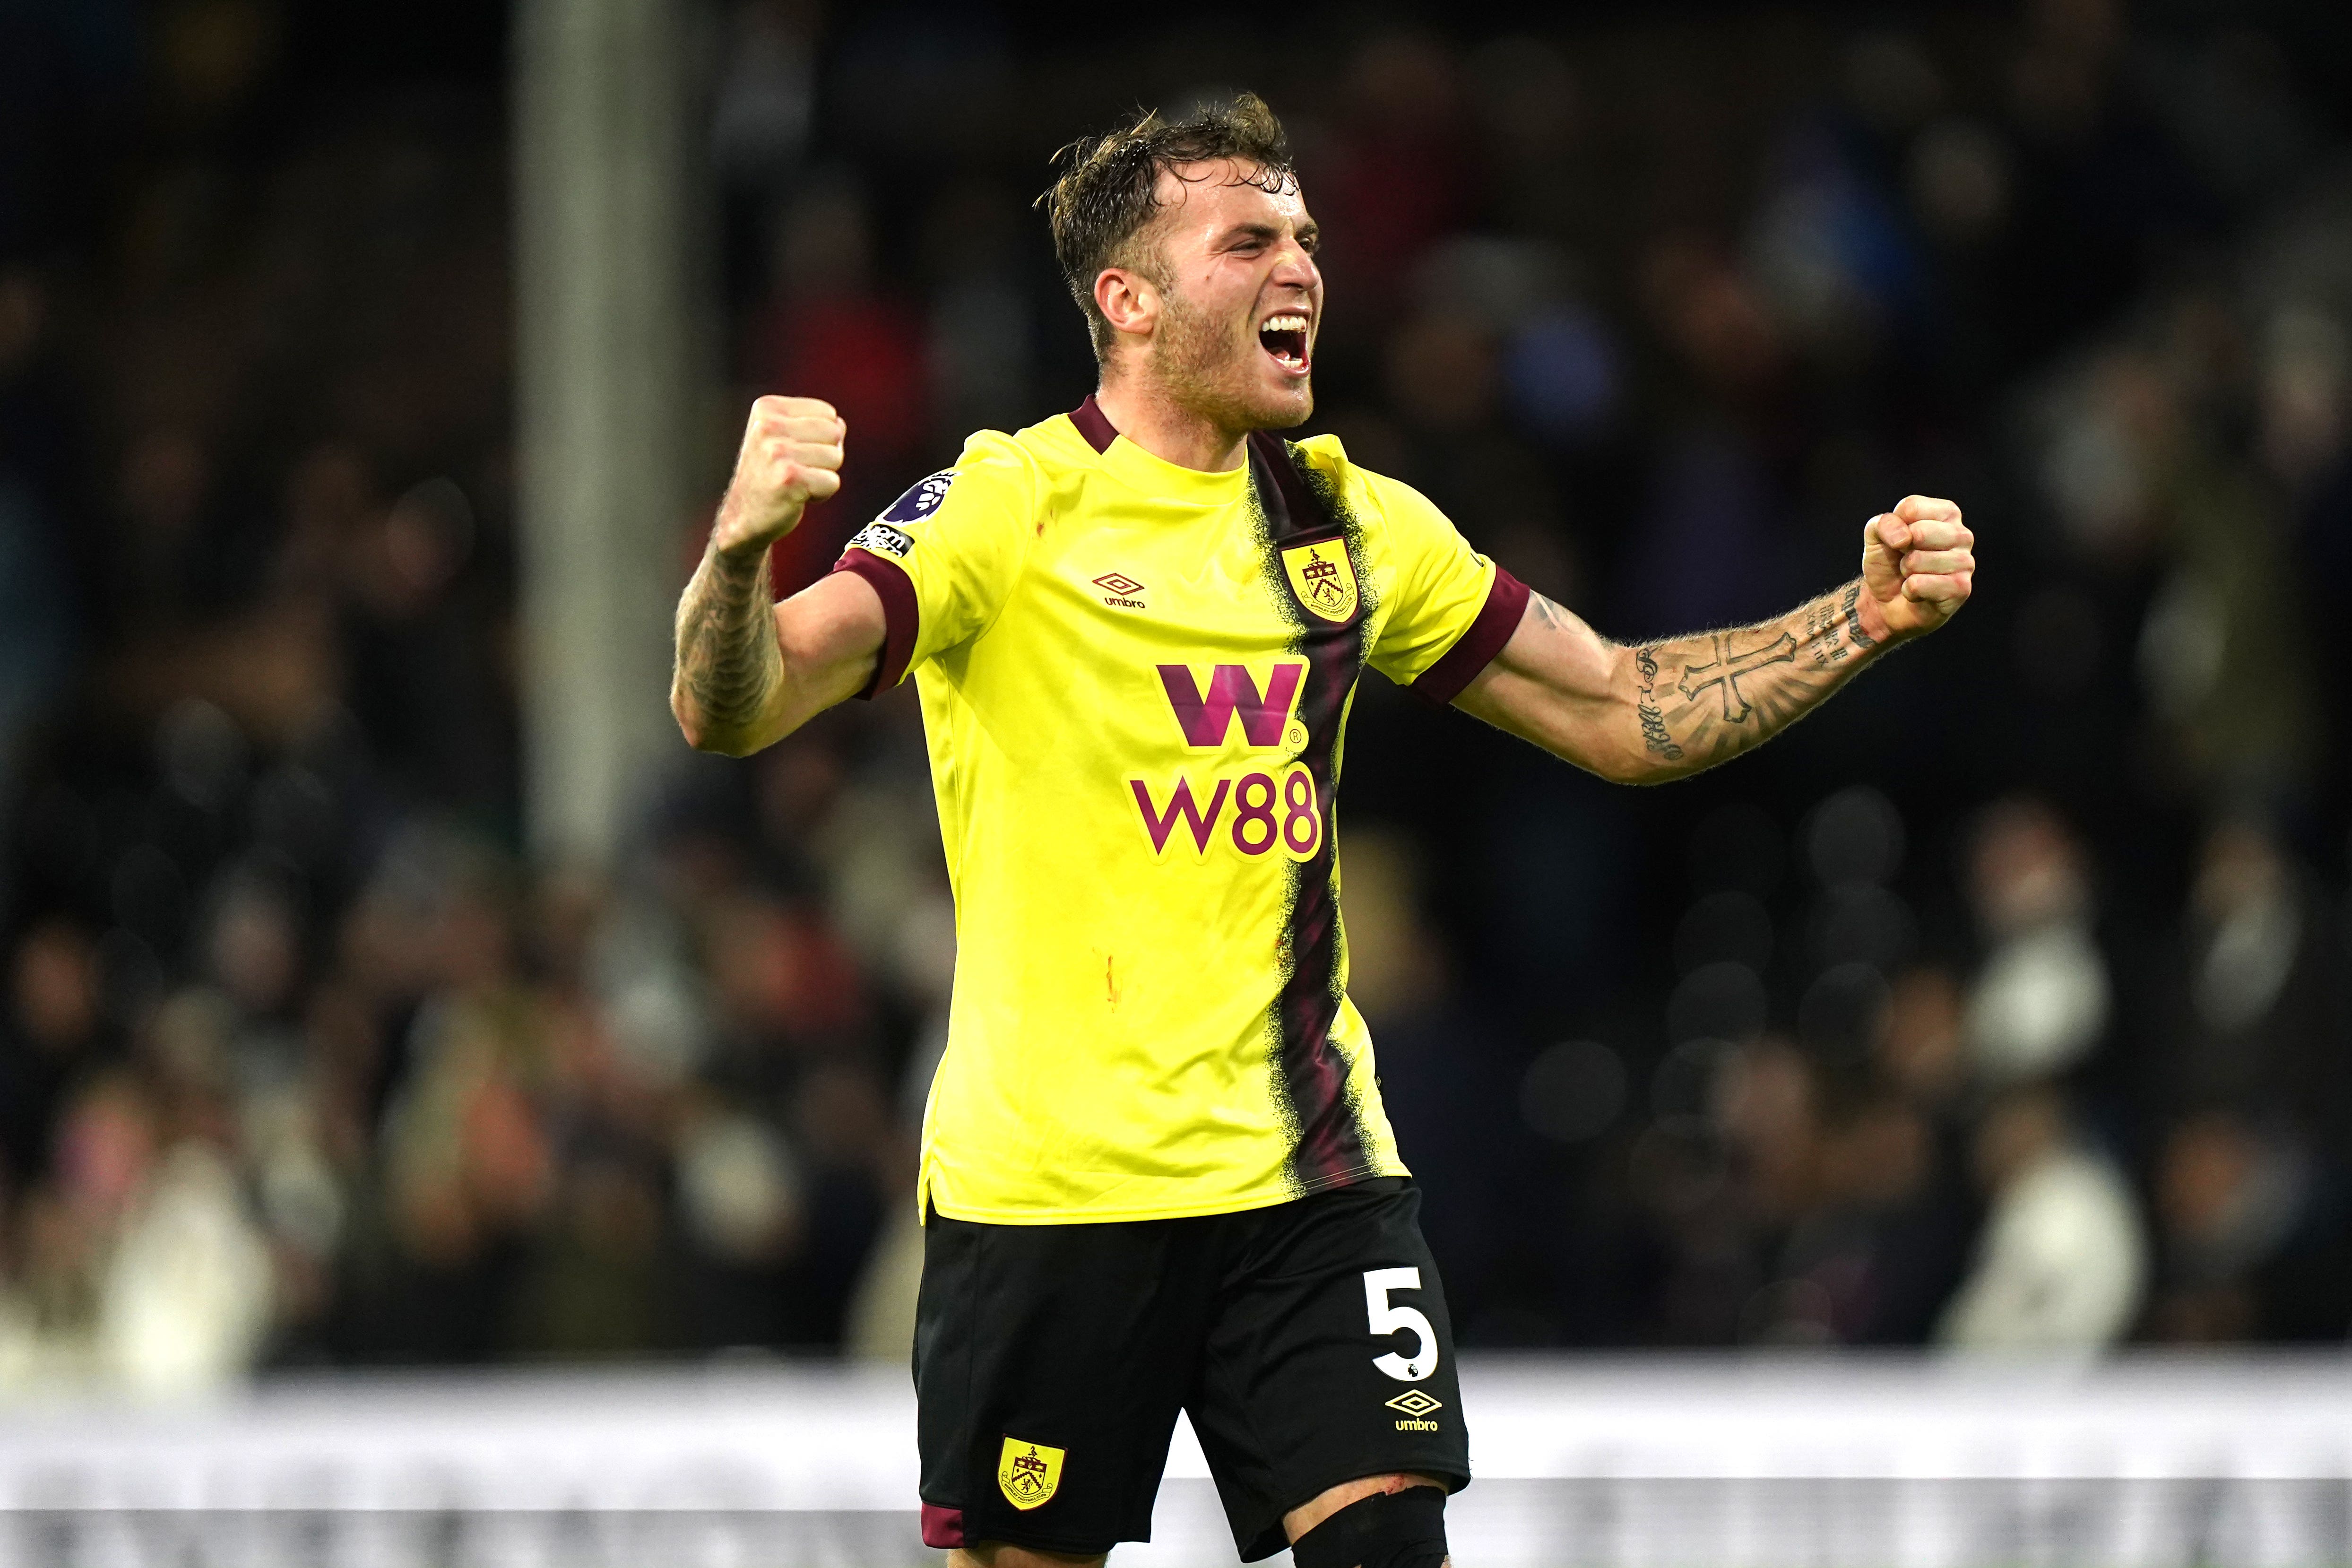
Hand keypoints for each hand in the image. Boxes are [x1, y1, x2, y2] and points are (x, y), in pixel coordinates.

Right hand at [710, 395, 845, 560]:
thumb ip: (812, 424)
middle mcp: (768, 426)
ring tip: (796, 483)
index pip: (827, 413)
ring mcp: (777, 451)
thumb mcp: (781, 437)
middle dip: (826, 455)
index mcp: (767, 408)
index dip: (821, 437)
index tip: (795, 453)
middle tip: (798, 470)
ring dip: (823, 475)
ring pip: (836, 457)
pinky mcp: (788, 478)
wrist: (743, 517)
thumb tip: (840, 424)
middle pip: (835, 432)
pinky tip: (797, 496)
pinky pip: (832, 482)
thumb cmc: (769, 476)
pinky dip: (822, 494)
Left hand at [1859, 495, 1973, 641]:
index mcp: (1947, 513)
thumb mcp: (1876, 536)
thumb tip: (1905, 537)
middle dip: (1901, 551)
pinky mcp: (1961, 589)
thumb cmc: (1889, 563)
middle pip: (1919, 532)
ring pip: (1917, 560)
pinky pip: (1919, 584)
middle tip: (1906, 561)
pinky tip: (1918, 593)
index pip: (1912, 508)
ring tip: (1913, 576)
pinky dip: (1908, 590)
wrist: (1887, 601)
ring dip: (1905, 571)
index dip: (1894, 527)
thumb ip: (1884, 524)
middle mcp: (1962, 535)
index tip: (1899, 541)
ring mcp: (1966, 562)